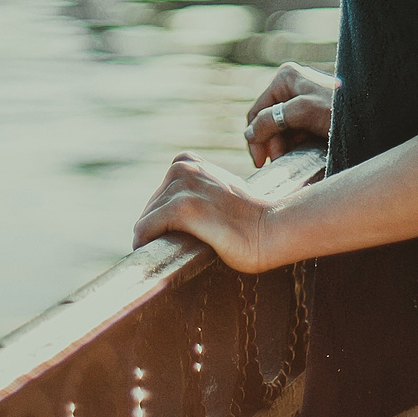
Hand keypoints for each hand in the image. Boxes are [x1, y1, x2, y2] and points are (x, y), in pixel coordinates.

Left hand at [131, 152, 285, 271]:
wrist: (273, 230)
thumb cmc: (250, 220)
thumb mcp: (219, 193)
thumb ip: (197, 194)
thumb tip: (172, 217)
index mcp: (189, 162)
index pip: (158, 196)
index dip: (163, 220)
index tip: (174, 238)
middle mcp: (183, 168)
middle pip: (150, 207)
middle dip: (158, 230)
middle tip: (176, 250)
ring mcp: (183, 186)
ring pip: (146, 219)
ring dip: (154, 240)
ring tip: (173, 254)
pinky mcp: (184, 207)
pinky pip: (146, 228)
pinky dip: (144, 243)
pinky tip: (155, 253)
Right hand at [242, 61, 335, 167]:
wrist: (376, 117)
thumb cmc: (342, 109)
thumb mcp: (304, 110)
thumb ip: (272, 119)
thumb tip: (249, 133)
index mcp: (286, 78)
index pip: (257, 113)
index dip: (256, 139)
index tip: (262, 163)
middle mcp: (292, 87)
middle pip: (268, 124)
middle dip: (273, 146)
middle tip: (280, 165)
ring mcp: (302, 103)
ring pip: (281, 133)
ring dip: (284, 151)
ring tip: (294, 163)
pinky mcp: (312, 118)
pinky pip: (295, 137)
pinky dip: (295, 149)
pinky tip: (303, 158)